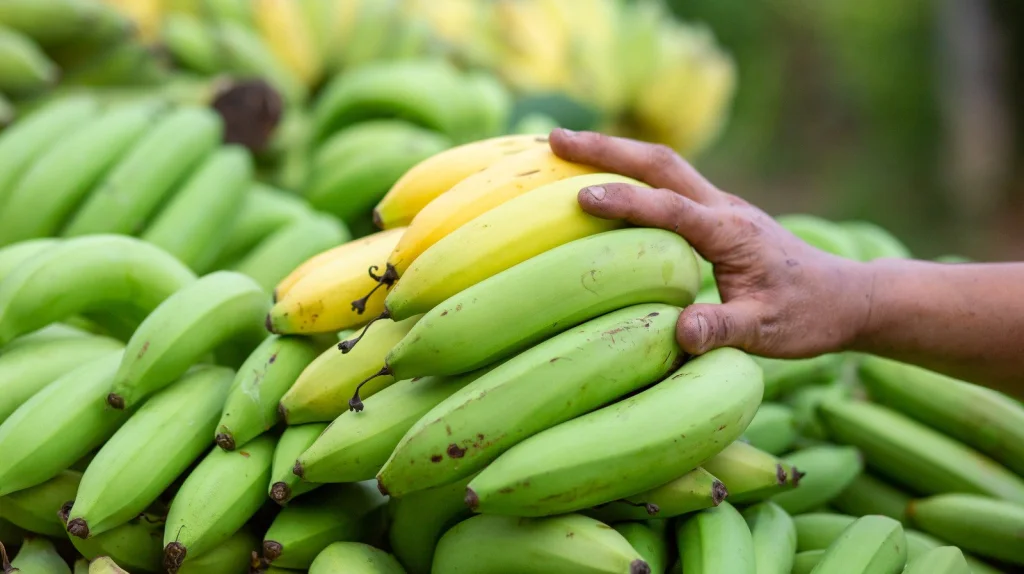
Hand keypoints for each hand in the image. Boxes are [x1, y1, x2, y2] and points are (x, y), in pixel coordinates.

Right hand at [548, 128, 873, 358]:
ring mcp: (719, 205)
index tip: (581, 196)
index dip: (627, 202)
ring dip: (614, 151)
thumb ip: (724, 330)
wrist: (846, 296)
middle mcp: (723, 207)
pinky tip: (604, 177)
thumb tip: (678, 333)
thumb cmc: (806, 315)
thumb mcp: (767, 332)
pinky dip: (630, 170)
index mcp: (732, 232)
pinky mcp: (714, 213)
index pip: (671, 209)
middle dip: (606, 149)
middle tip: (554, 140)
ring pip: (663, 164)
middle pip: (660, 163)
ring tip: (564, 147)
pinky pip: (667, 181)